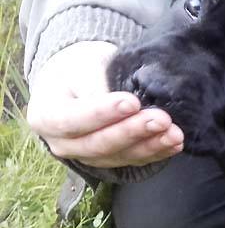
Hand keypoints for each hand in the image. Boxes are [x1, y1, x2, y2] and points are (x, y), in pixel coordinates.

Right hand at [26, 40, 183, 168]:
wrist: (81, 80)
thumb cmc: (79, 69)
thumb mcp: (83, 66)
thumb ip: (98, 84)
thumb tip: (128, 103)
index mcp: (46, 116)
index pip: (73, 120)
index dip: (102, 113)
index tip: (131, 102)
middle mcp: (62, 144)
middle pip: (98, 144)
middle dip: (132, 132)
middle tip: (161, 119)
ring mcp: (87, 156)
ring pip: (119, 157)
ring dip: (150, 146)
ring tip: (174, 134)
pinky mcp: (111, 160)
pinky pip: (134, 161)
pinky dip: (157, 153)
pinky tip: (175, 144)